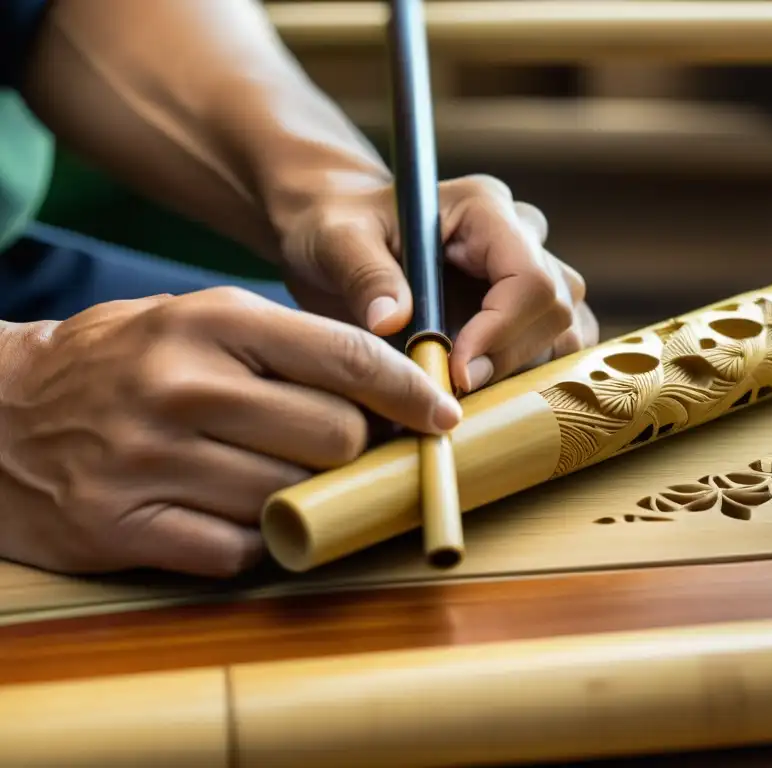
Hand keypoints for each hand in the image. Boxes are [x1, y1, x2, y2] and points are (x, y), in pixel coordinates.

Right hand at [0, 288, 460, 577]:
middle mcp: (181, 386)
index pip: (344, 355)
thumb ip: (291, 348)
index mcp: (210, 322)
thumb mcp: (200, 322)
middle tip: (340, 451)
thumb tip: (392, 393)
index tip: (443, 418)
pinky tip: (227, 511)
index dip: (410, 391)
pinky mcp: (118, 526)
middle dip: (353, 450)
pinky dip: (251, 540)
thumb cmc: (125, 362)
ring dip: (302, 498)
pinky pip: (235, 549)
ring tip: (273, 476)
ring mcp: (147, 459)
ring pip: (290, 497)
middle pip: (334, 436)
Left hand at [278, 174, 599, 393]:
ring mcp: (529, 270)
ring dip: (526, 367)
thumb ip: (365, 276)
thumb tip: (392, 323)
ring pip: (568, 328)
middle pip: (556, 308)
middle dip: (509, 357)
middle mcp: (519, 234)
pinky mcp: (525, 306)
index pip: (529, 277)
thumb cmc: (336, 226)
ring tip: (465, 384)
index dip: (502, 332)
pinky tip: (481, 385)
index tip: (457, 371)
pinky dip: (531, 374)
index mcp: (483, 208)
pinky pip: (558, 344)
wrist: (339, 234)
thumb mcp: (336, 242)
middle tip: (452, 388)